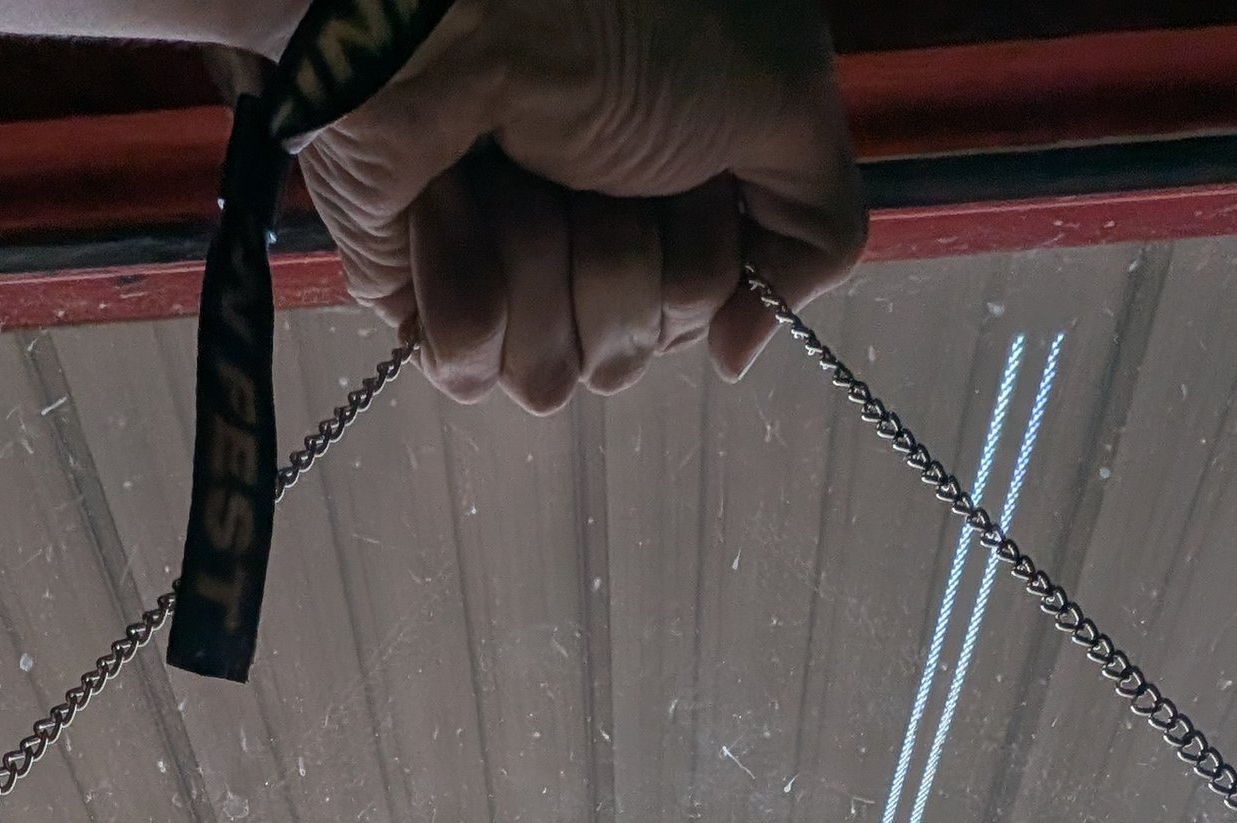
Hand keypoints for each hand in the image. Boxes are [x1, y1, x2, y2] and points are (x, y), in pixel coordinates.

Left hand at [289, 0, 863, 411]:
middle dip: (618, 265)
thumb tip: (735, 354)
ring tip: (513, 168)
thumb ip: (817, 232)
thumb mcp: (784, 98)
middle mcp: (589, 233)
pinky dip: (465, 280)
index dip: (698, 260)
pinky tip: (450, 200)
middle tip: (592, 164)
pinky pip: (469, 367)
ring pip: (553, 372)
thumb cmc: (626, 21)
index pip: (704, 311)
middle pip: (632, 352)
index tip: (683, 173)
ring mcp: (500, 266)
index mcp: (674, 189)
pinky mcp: (419, 291)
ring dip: (541, 265)